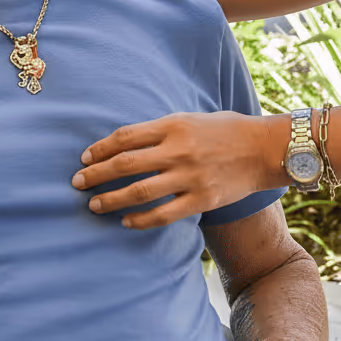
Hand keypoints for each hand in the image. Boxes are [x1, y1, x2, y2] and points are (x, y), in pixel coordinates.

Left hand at [73, 111, 288, 228]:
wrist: (264, 148)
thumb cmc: (226, 130)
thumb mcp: (191, 118)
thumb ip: (162, 130)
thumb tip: (126, 143)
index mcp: (174, 125)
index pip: (126, 137)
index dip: (101, 148)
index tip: (85, 158)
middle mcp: (179, 150)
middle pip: (125, 164)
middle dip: (96, 175)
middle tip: (76, 183)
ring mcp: (190, 177)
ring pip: (139, 192)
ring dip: (112, 200)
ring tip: (94, 205)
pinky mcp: (201, 200)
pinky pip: (163, 214)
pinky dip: (141, 220)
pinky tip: (126, 221)